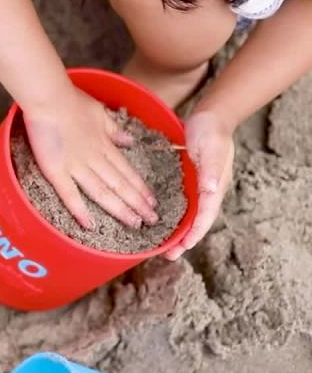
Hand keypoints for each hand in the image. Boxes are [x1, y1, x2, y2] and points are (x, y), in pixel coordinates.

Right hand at [22, 87, 159, 229]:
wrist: (49, 97)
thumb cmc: (71, 100)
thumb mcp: (100, 112)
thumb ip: (114, 129)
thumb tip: (130, 141)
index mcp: (105, 145)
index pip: (127, 171)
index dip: (141, 188)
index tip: (153, 202)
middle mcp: (95, 158)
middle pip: (120, 185)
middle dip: (138, 204)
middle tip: (153, 221)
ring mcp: (76, 165)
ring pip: (103, 191)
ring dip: (120, 209)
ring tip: (135, 224)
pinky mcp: (56, 170)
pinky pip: (69, 193)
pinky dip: (80, 210)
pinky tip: (89, 225)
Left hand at [163, 111, 234, 260]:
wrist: (210, 117)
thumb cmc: (212, 131)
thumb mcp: (212, 148)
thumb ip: (211, 168)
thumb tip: (210, 189)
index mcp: (215, 187)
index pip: (206, 216)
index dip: (195, 232)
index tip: (184, 247)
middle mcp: (207, 191)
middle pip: (196, 222)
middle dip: (183, 240)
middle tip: (167, 255)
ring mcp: (197, 188)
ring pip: (187, 216)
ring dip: (176, 232)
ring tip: (161, 247)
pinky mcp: (187, 182)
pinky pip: (179, 204)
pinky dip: (171, 216)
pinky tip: (157, 223)